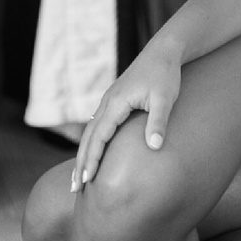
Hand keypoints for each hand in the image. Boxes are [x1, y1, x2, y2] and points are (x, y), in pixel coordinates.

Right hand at [73, 47, 181, 188]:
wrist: (163, 52)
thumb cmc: (165, 75)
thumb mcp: (165, 99)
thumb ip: (158, 122)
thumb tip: (154, 147)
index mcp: (116, 103)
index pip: (100, 136)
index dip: (93, 159)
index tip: (87, 180)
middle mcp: (107, 103)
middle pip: (89, 137)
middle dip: (81, 163)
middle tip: (75, 188)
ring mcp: (108, 102)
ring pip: (90, 132)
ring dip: (83, 155)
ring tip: (78, 177)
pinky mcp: (113, 102)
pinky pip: (96, 126)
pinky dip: (91, 143)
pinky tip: (91, 154)